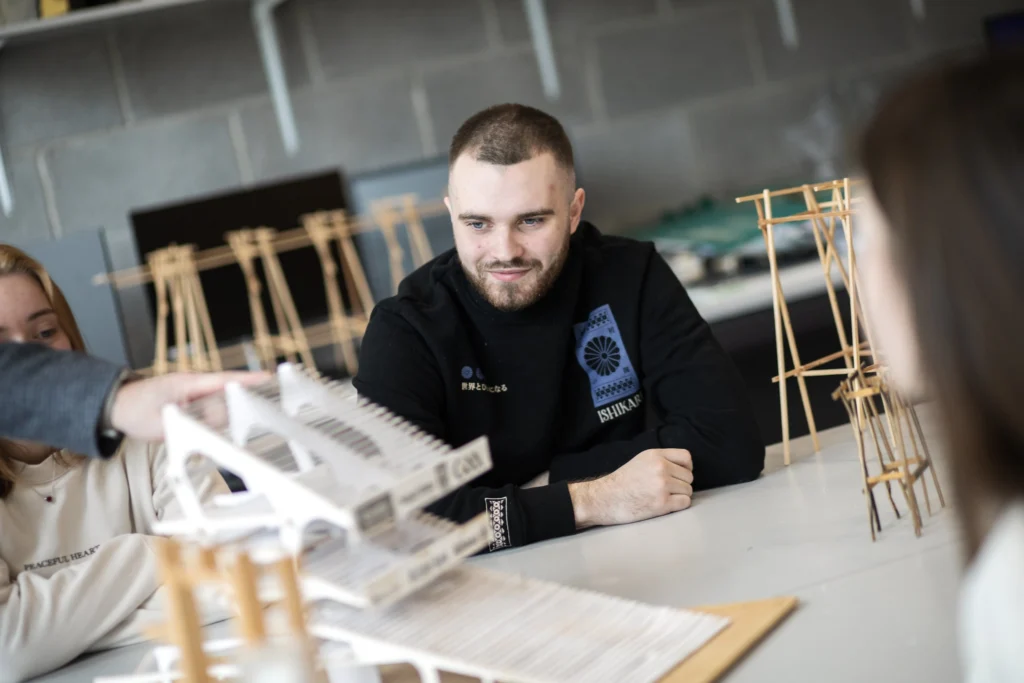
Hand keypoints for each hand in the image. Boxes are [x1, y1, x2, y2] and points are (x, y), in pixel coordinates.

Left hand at [109, 371, 268, 440]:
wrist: (114, 407)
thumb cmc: (134, 411)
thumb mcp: (162, 422)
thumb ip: (192, 422)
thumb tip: (219, 420)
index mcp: (189, 383)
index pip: (225, 379)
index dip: (249, 379)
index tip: (270, 377)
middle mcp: (195, 386)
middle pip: (228, 394)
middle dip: (243, 403)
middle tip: (262, 413)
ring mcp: (193, 394)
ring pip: (220, 405)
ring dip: (226, 417)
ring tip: (236, 429)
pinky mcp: (190, 404)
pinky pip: (210, 412)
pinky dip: (216, 421)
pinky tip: (217, 432)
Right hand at [568, 449, 692, 527]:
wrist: (604, 498)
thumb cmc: (621, 482)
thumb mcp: (641, 460)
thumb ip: (661, 460)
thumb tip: (683, 468)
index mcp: (655, 455)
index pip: (686, 457)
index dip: (686, 467)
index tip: (678, 475)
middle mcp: (661, 468)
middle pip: (689, 477)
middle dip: (681, 484)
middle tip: (666, 490)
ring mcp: (662, 486)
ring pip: (688, 490)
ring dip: (680, 496)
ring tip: (663, 497)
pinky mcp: (662, 503)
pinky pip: (685, 503)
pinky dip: (678, 505)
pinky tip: (665, 505)